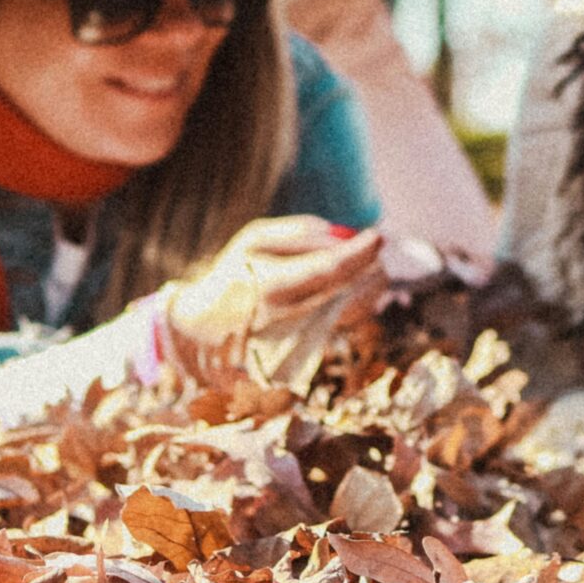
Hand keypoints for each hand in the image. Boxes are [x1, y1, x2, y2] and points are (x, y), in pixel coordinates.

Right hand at [164, 215, 384, 363]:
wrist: (206, 330)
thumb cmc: (232, 277)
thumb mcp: (252, 241)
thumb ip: (298, 233)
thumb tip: (341, 234)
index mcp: (272, 286)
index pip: (329, 270)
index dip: (358, 252)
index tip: (377, 236)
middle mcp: (291, 316)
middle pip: (348, 289)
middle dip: (369, 265)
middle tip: (376, 246)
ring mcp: (300, 337)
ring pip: (353, 308)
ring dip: (368, 283)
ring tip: (368, 263)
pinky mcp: (307, 349)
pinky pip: (346, 321)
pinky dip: (358, 300)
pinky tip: (356, 284)